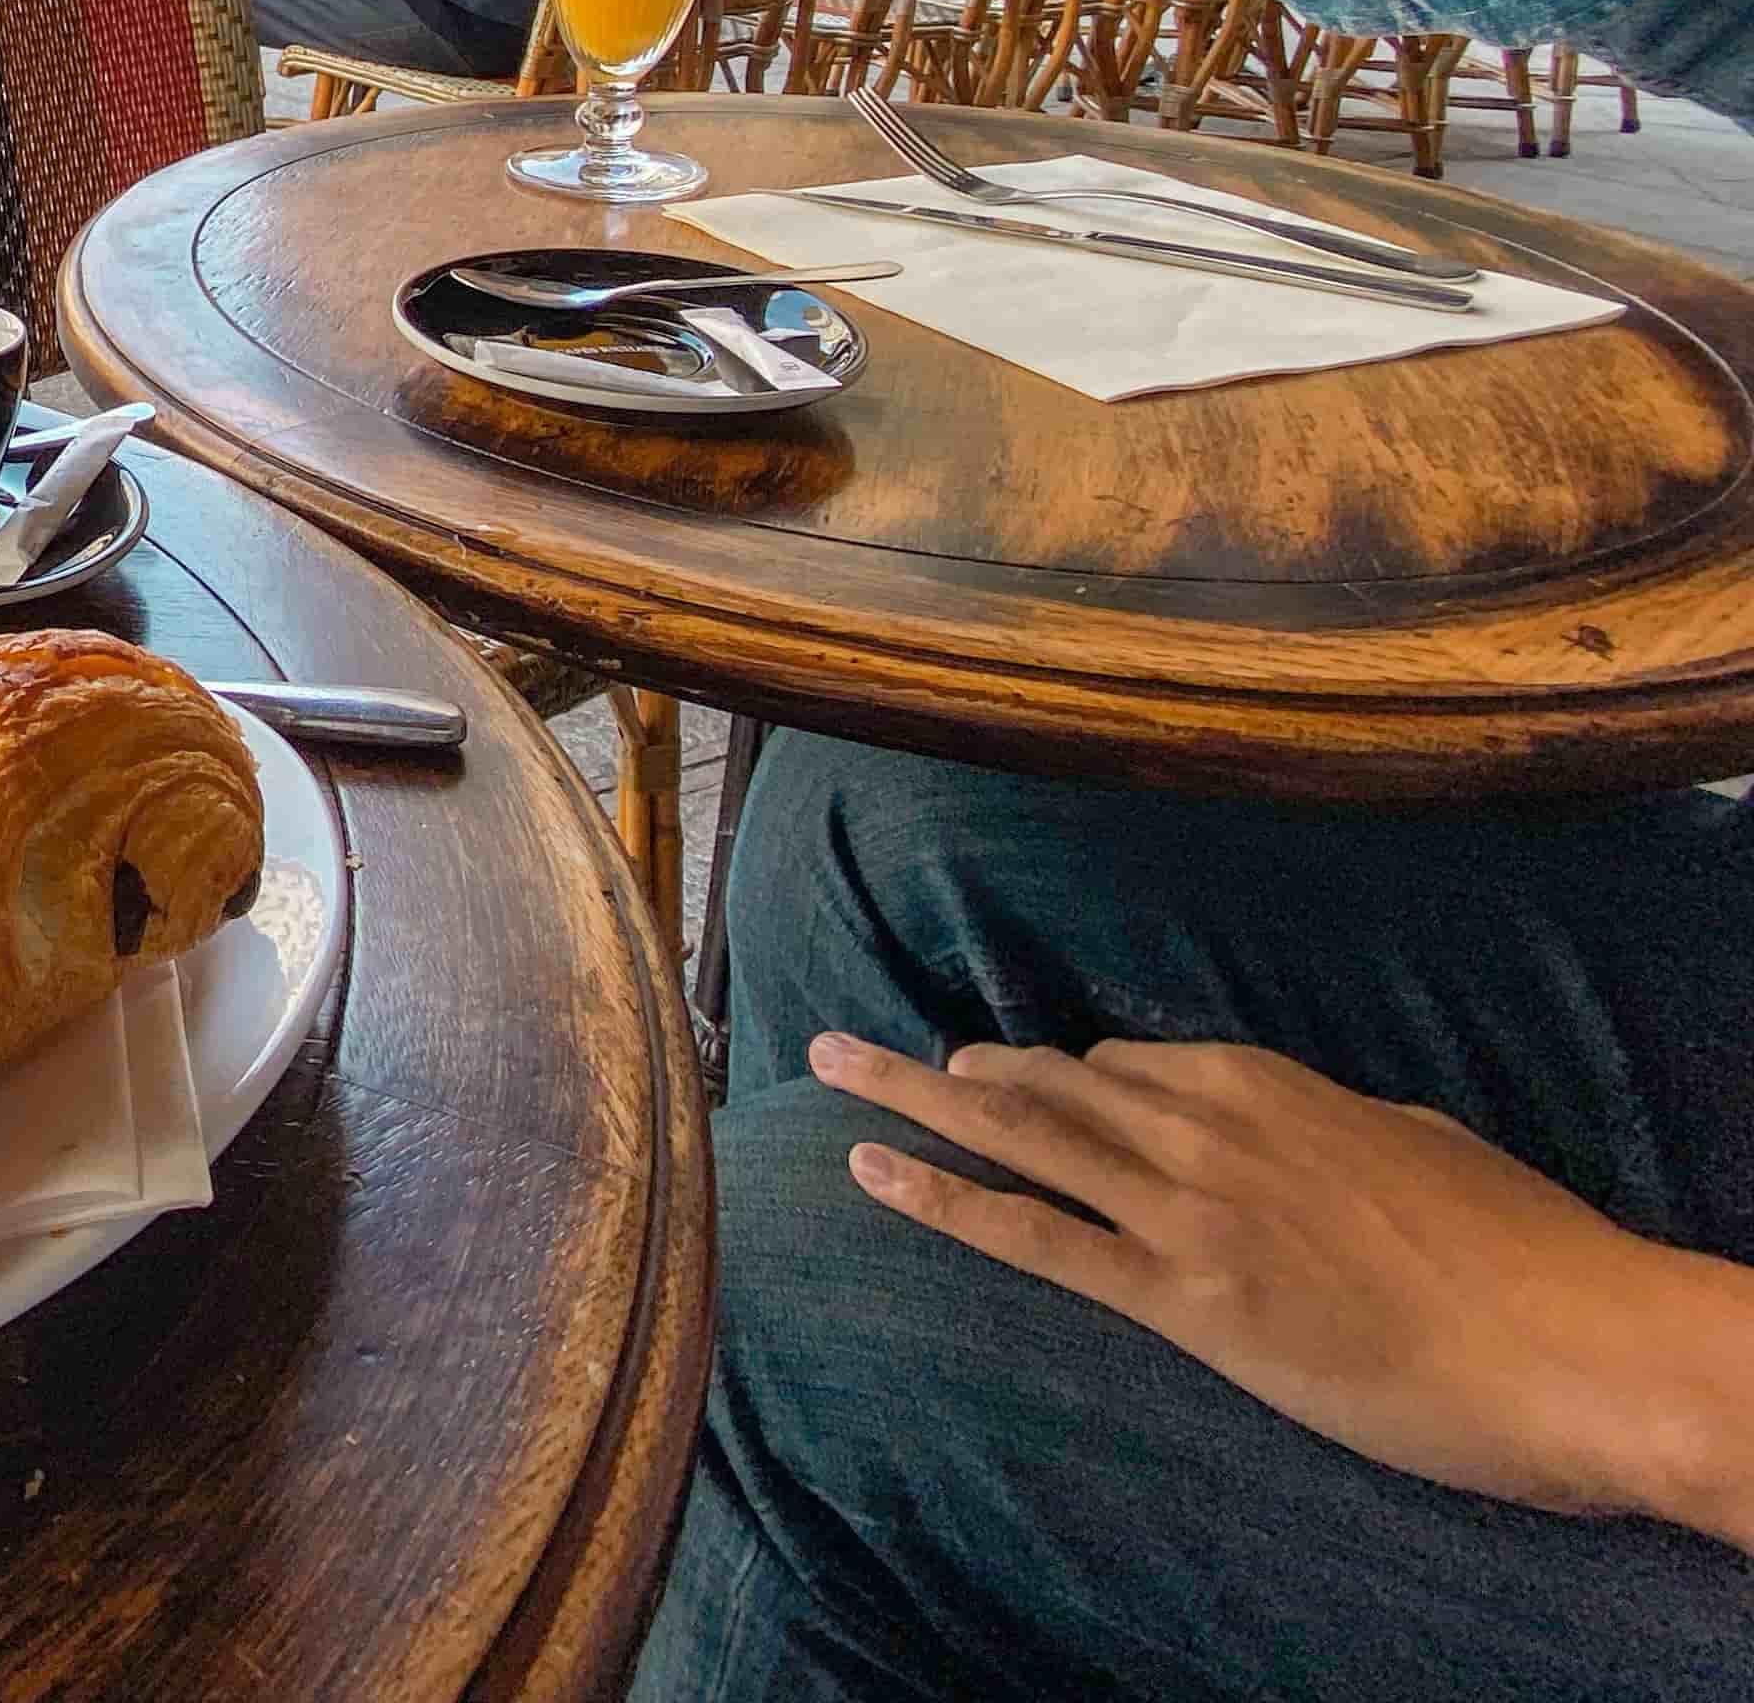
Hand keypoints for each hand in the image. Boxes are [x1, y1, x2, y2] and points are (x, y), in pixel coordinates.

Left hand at [813, 1030, 1753, 1541]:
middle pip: (1045, 1083)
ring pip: (1016, 1136)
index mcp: (1262, 1084)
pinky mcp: (1184, 1298)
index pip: (1124, 1066)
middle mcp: (1205, 1126)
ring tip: (831, 1075)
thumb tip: (1317, 1119)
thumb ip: (1343, 1123)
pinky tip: (873, 1174)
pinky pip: (1035, 1236)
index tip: (1003, 1075)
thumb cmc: (1521, 1254)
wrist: (1570, 1345)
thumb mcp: (1422, 1144)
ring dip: (910, 1102)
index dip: (1055, 1075)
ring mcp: (1186, 1210)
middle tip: (864, 1055)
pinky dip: (943, 1199)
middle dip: (947, 1067)